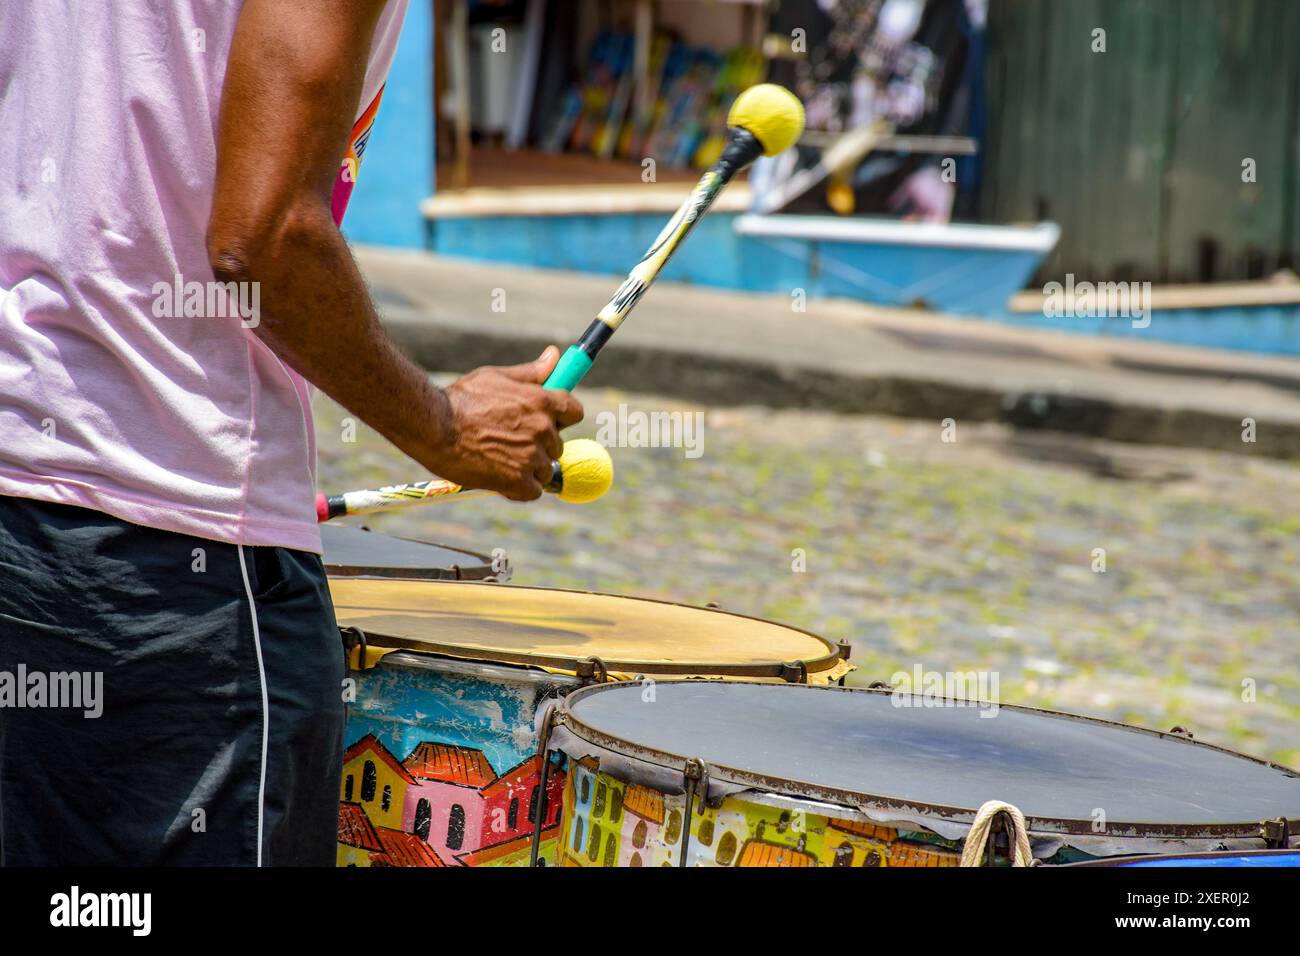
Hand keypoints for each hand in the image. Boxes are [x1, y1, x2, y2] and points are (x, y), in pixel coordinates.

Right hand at [435, 347, 583, 500]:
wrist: (433, 426)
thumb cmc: (461, 398)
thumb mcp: (497, 376)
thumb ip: (531, 372)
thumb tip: (555, 355)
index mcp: (542, 401)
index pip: (575, 412)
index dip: (561, 418)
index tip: (548, 421)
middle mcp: (542, 429)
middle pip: (557, 445)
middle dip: (539, 445)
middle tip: (508, 441)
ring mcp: (532, 457)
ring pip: (545, 469)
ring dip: (529, 468)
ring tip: (499, 458)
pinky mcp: (518, 482)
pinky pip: (533, 490)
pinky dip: (520, 488)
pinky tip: (500, 477)